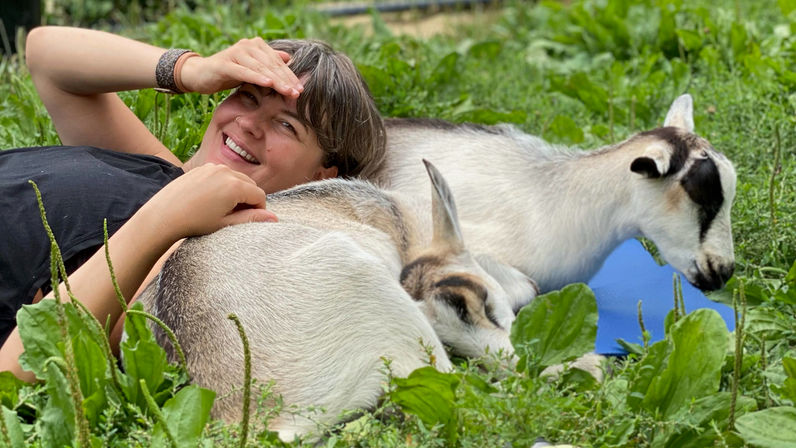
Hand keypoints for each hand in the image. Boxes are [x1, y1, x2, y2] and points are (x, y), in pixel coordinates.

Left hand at [142, 164, 277, 240]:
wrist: (163, 215)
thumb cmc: (194, 222)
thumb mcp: (225, 224)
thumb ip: (251, 219)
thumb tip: (274, 218)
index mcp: (235, 186)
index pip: (260, 196)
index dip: (258, 210)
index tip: (247, 221)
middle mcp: (226, 171)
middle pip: (250, 185)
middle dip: (248, 199)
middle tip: (235, 216)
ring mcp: (213, 167)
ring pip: (237, 178)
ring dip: (237, 191)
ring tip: (222, 208)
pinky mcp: (202, 167)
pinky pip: (222, 174)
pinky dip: (223, 184)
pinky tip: (210, 199)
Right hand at [179, 37, 302, 97]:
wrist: (201, 74)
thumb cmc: (229, 72)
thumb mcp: (252, 69)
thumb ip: (268, 63)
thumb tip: (288, 58)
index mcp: (256, 46)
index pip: (278, 62)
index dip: (290, 76)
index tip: (301, 89)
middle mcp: (247, 46)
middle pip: (271, 65)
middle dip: (286, 80)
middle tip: (297, 92)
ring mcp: (236, 53)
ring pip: (261, 68)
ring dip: (276, 81)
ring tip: (287, 91)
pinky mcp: (225, 64)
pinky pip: (244, 71)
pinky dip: (257, 77)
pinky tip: (268, 84)